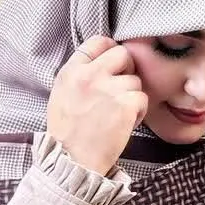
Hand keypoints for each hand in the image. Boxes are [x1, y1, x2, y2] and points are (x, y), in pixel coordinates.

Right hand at [47, 36, 148, 176]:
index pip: (97, 42)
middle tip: (121, 90)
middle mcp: (90, 76)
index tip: (115, 64)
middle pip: (122, 54)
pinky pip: (143, 98)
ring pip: (134, 80)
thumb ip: (78, 76)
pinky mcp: (125, 105)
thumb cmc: (67, 136)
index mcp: (72, 71)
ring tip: (119, 114)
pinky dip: (139, 112)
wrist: (73, 162)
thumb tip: (100, 62)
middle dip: (126, 70)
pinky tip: (127, 123)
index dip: (110, 50)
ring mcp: (109, 89)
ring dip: (132, 96)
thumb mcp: (61, 96)